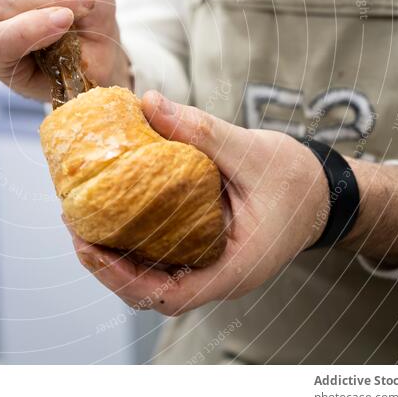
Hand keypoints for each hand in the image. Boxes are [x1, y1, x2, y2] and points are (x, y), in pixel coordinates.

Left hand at [69, 91, 397, 315]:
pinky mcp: (205, 251)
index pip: (172, 295)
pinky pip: (163, 258)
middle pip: (152, 292)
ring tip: (82, 221)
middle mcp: (220, 276)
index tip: (91, 249)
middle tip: (74, 227)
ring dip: (117, 257)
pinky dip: (134, 243)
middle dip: (109, 267)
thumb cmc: (296, 179)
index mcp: (236, 268)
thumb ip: (201, 130)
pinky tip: (113, 215)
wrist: (323, 190)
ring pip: (154, 278)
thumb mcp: (251, 150)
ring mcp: (212, 267)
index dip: (125, 278)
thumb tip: (147, 101)